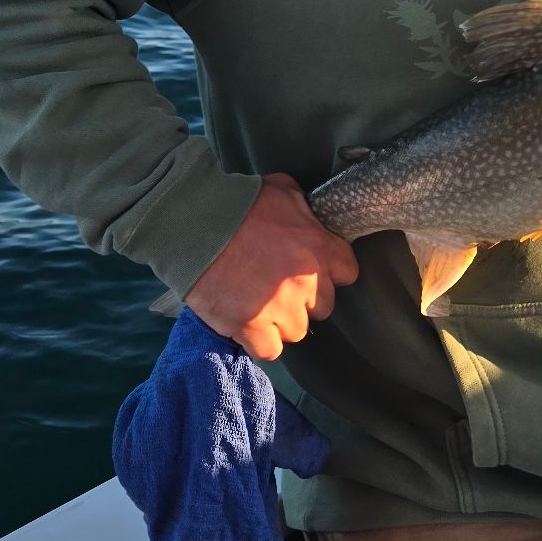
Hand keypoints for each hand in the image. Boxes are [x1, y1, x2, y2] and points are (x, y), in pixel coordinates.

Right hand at [184, 173, 358, 359]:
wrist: (194, 221)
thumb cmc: (238, 201)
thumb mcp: (283, 190)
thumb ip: (305, 210)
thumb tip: (311, 217)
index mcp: (319, 247)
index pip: (347, 273)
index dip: (329, 273)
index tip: (312, 270)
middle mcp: (305, 281)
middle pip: (323, 306)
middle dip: (304, 299)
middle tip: (278, 286)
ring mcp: (278, 307)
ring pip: (296, 330)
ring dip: (280, 321)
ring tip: (259, 302)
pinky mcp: (250, 326)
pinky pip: (269, 350)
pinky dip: (259, 341)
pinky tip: (247, 322)